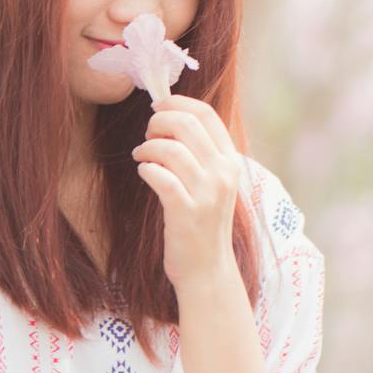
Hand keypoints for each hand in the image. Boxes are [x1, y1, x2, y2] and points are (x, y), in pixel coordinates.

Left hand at [133, 94, 242, 291]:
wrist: (207, 269)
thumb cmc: (203, 224)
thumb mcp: (214, 184)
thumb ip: (202, 155)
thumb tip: (172, 120)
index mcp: (231, 161)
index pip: (207, 114)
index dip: (178, 103)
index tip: (158, 106)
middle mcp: (223, 173)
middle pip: (186, 124)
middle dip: (159, 121)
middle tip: (147, 133)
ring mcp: (207, 193)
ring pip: (171, 148)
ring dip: (148, 146)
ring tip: (141, 155)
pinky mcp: (186, 211)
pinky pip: (160, 176)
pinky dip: (147, 168)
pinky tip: (144, 172)